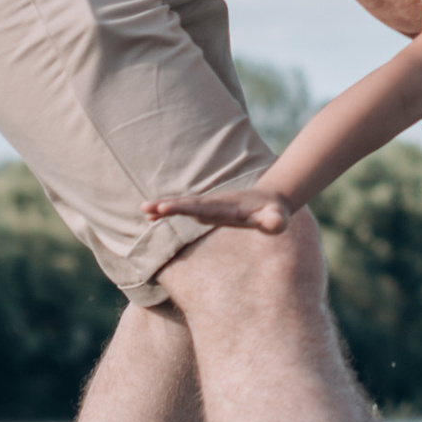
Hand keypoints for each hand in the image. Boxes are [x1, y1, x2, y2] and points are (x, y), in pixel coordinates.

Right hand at [144, 189, 293, 232]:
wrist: (271, 199)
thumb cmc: (274, 213)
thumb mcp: (277, 218)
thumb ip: (274, 220)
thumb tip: (275, 223)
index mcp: (228, 206)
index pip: (204, 207)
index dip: (185, 207)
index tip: (166, 207)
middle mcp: (215, 203)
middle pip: (188, 203)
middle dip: (168, 205)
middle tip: (146, 207)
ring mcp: (210, 205)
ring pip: (183, 205)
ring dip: (163, 207)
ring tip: (143, 210)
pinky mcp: (207, 209)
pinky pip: (184, 209)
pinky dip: (168, 211)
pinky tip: (151, 216)